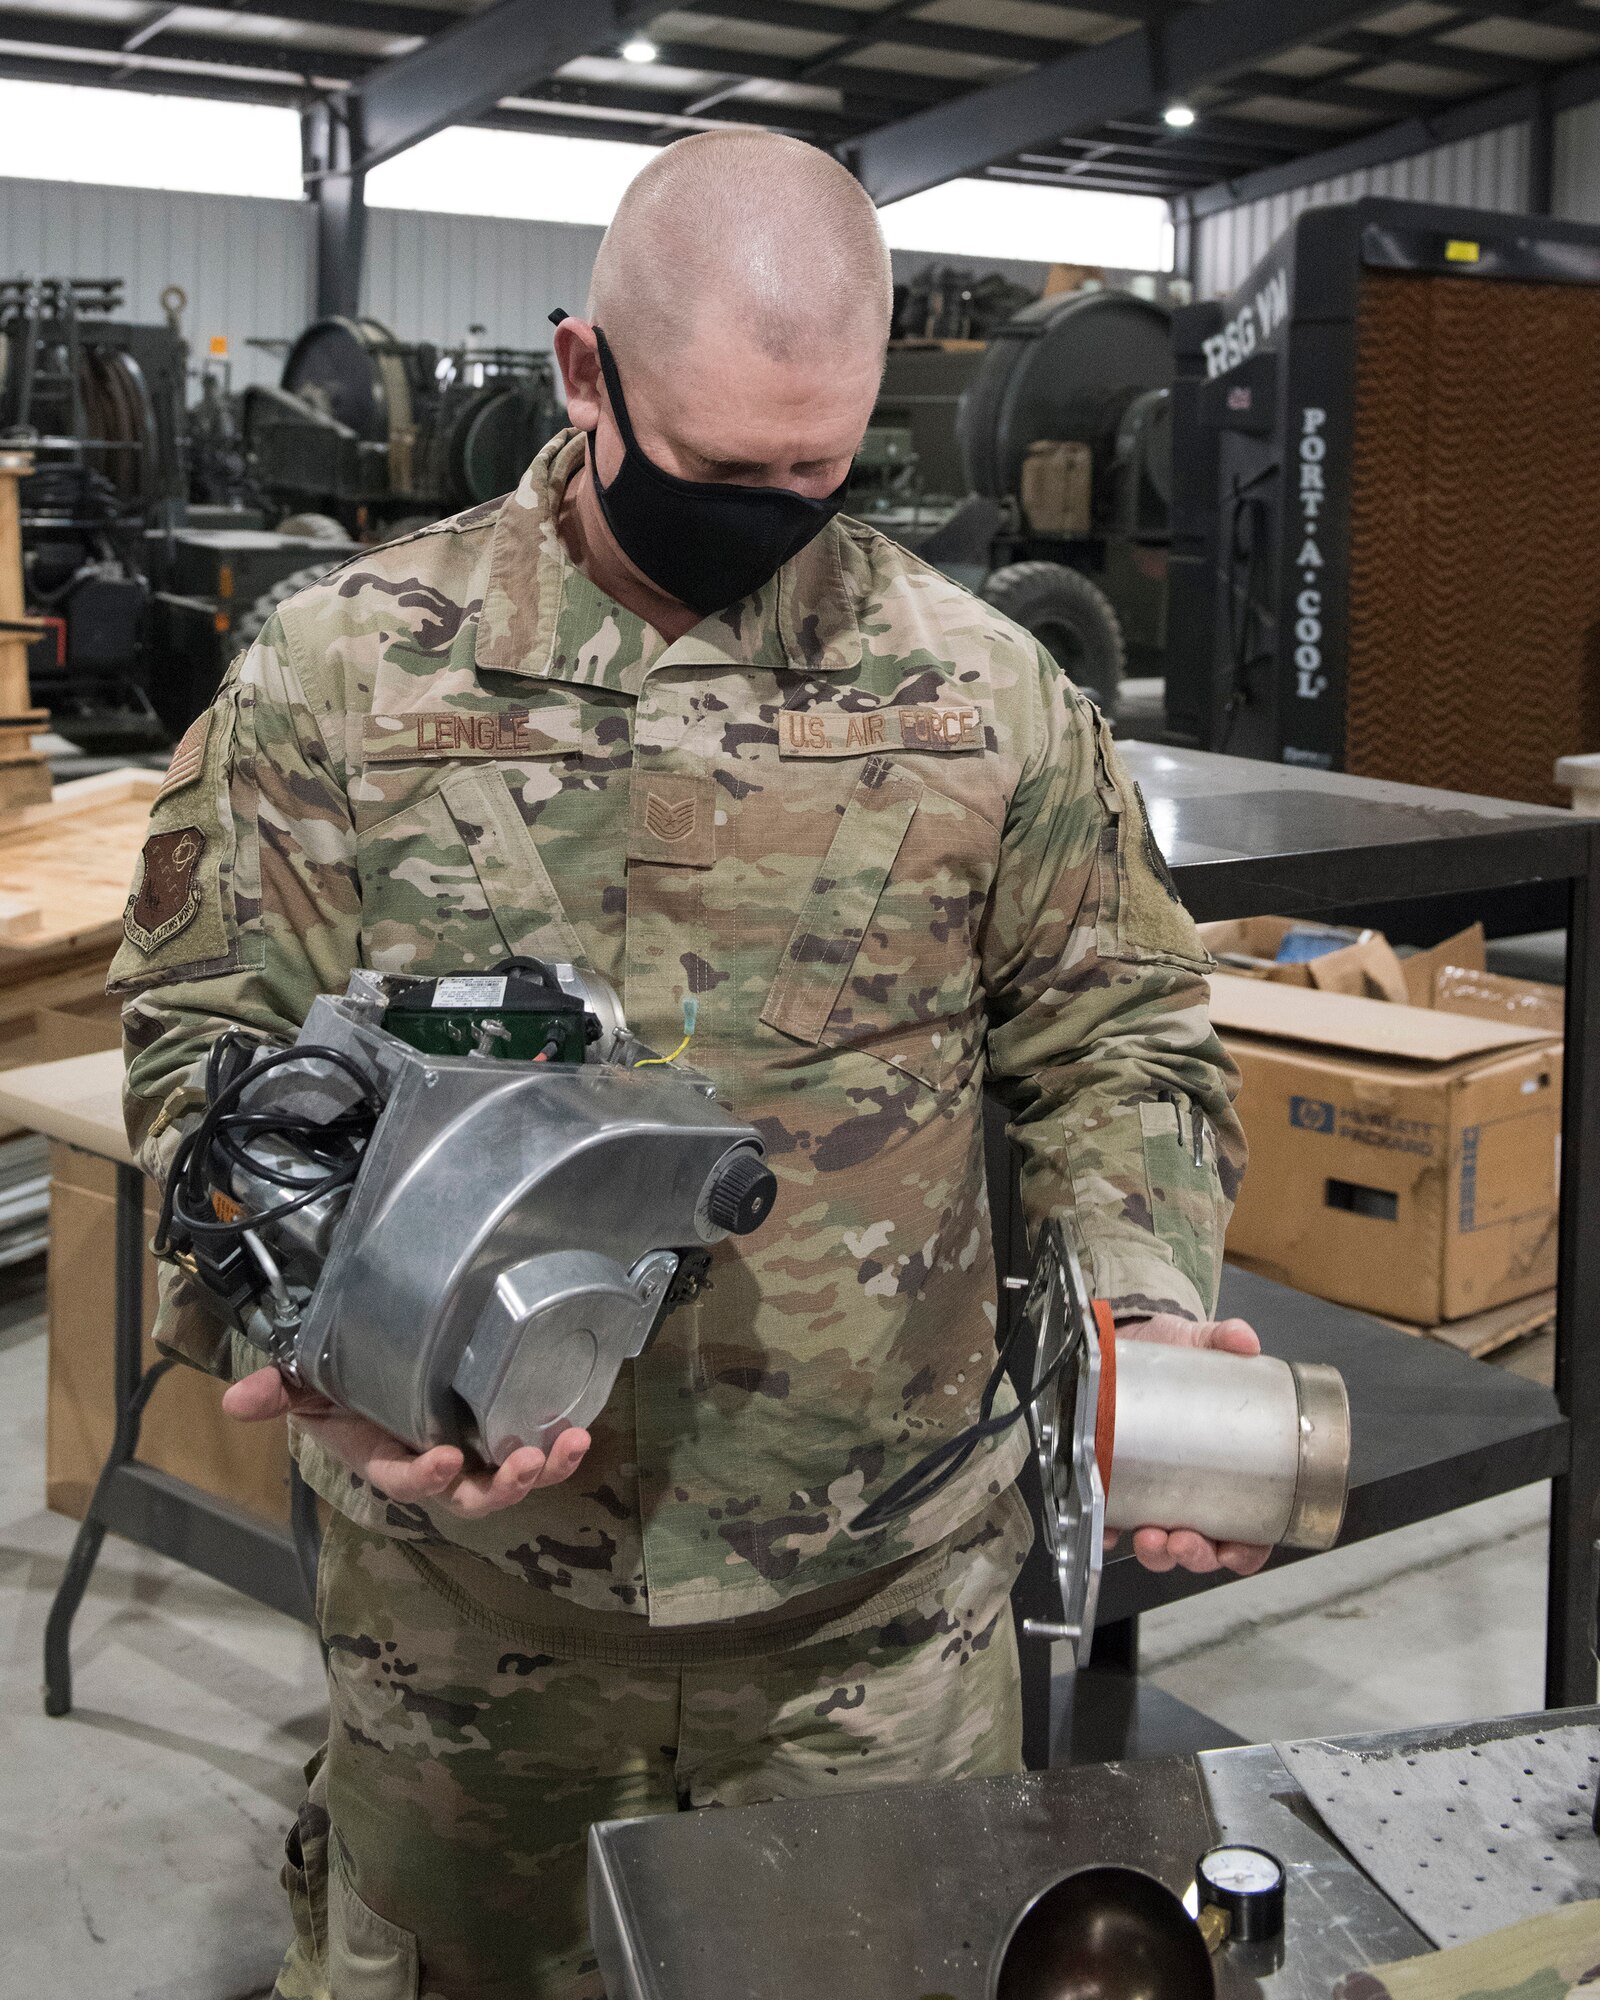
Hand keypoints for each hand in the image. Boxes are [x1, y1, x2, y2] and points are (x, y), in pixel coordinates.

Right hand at [222, 1365, 590, 1518]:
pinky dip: (557, 1447)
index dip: (423, 1478)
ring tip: (566, 1446)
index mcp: (384, 1456)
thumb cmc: (338, 1380)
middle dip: (499, 1488)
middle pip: (468, 1497)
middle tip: (524, 1464)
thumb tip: (236, 1401)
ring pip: (508, 1481)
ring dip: (541, 1470)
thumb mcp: (303, 1383)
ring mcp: (472, 1453)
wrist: (373, 1360)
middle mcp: (432, 1464)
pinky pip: (532, 1449)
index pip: (403, 1479)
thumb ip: (276, 1390)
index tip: (446, 1460)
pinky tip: (580, 1430)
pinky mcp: (501, 1431)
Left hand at [1106, 1314, 1271, 1577]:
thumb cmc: (1178, 1357)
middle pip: (1201, 1547)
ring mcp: (1152, 1492)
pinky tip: (1108, 1528)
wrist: (1132, 1343)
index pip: (1247, 1534)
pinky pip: (1111, 1521)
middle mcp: (1191, 1492)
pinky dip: (1110, 1532)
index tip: (1233, 1551)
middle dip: (1193, 1554)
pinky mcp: (1116, 1483)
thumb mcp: (1202, 1344)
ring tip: (1150, 1534)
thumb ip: (1225, 1339)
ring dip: (1156, 1551)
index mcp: (1227, 1474)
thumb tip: (1243, 1341)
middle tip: (1183, 1539)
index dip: (1244, 1552)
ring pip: (1158, 1544)